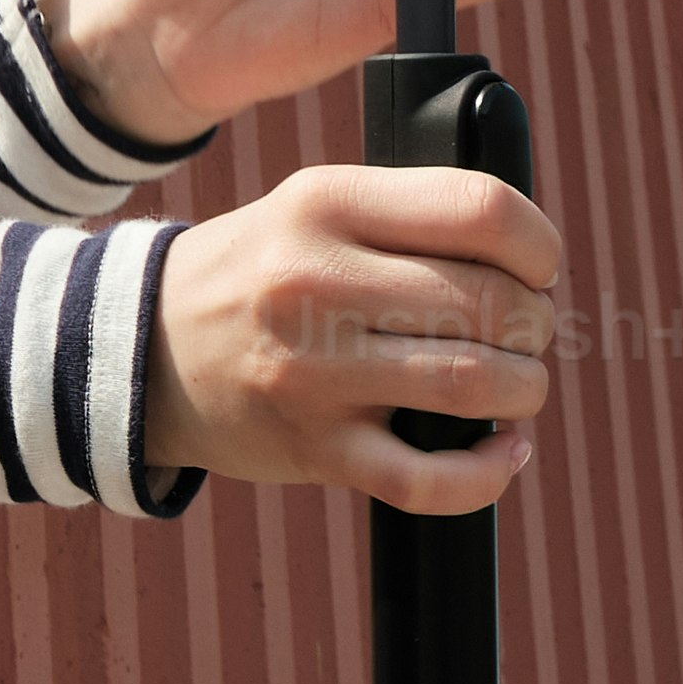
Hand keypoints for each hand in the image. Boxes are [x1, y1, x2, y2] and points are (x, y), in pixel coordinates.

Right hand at [141, 158, 558, 505]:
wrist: (142, 349)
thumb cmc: (260, 272)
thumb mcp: (317, 206)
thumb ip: (412, 216)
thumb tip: (534, 258)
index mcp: (327, 203)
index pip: (481, 209)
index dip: (539, 245)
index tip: (538, 267)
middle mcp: (316, 283)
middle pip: (491, 302)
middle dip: (536, 322)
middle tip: (525, 329)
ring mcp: (313, 373)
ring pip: (476, 384)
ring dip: (526, 389)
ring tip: (516, 385)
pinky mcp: (315, 450)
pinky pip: (430, 480)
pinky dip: (490, 472)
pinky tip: (504, 451)